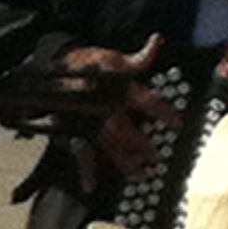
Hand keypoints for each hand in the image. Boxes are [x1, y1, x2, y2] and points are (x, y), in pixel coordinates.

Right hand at [59, 32, 171, 184]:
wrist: (50, 70)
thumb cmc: (84, 62)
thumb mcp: (111, 55)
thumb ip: (137, 57)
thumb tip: (157, 41)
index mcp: (117, 88)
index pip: (147, 101)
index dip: (165, 113)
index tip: (177, 123)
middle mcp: (104, 108)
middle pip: (129, 131)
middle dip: (144, 145)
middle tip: (157, 157)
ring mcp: (87, 123)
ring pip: (109, 147)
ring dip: (125, 162)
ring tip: (140, 175)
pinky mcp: (72, 131)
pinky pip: (80, 154)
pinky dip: (85, 172)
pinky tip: (90, 187)